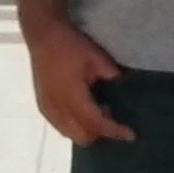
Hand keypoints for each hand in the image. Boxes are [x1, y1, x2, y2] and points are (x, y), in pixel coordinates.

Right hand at [23, 16, 134, 145]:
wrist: (43, 35)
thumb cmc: (69, 45)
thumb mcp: (96, 56)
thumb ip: (110, 74)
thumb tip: (119, 85)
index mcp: (73, 97)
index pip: (96, 124)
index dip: (114, 131)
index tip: (130, 135)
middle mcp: (58, 108)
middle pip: (83, 136)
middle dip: (99, 132)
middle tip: (110, 114)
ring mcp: (48, 109)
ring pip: (70, 134)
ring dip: (86, 129)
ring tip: (95, 109)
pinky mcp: (42, 105)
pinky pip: (60, 126)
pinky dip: (73, 125)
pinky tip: (80, 108)